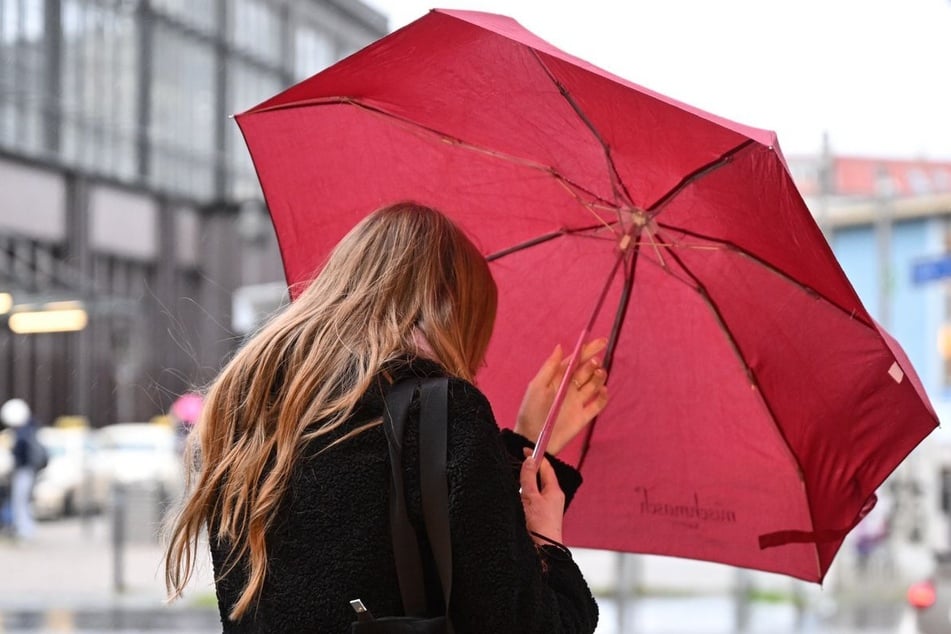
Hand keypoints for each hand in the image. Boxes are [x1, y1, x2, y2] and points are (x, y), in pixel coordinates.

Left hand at [514, 338, 608, 454]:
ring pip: (595, 385)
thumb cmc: (530, 411)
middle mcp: (571, 388)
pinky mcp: (584, 416)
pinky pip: (598, 404)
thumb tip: (560, 346)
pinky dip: (603, 397)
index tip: (601, 341)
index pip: (576, 360)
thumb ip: (549, 367)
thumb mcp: (537, 386)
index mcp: (559, 378)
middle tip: (593, 364)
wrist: (532, 439)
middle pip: (587, 371)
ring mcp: (578, 402)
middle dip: (593, 364)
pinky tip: (602, 392)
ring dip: (599, 377)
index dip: (589, 349)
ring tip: (598, 374)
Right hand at [519, 451, 564, 543]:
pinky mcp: (541, 517)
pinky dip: (525, 496)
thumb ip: (529, 478)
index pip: (546, 467)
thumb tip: (530, 460)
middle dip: (531, 469)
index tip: (525, 449)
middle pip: (542, 478)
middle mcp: (553, 498)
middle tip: (519, 461)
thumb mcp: (531, 497)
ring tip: (515, 479)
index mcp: (554, 490)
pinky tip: (517, 499)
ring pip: (536, 490)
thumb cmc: (539, 525)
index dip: (536, 457)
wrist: (544, 551)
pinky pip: (533, 501)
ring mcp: (548, 508)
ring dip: (527, 484)